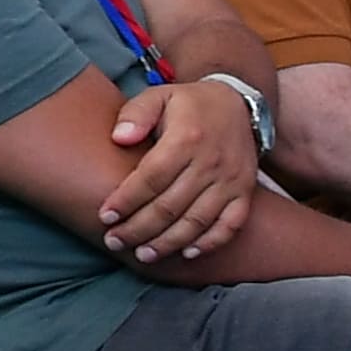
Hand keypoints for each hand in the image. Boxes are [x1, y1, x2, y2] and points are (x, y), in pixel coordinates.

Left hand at [94, 79, 260, 263]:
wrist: (238, 104)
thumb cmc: (188, 104)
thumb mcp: (158, 96)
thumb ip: (135, 114)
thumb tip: (118, 138)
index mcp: (186, 138)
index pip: (151, 178)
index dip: (126, 200)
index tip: (105, 217)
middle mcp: (210, 162)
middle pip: (170, 205)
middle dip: (139, 229)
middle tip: (114, 241)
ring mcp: (231, 180)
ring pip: (197, 221)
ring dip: (168, 242)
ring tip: (143, 255)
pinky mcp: (245, 192)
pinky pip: (230, 225)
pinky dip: (210, 243)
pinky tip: (187, 253)